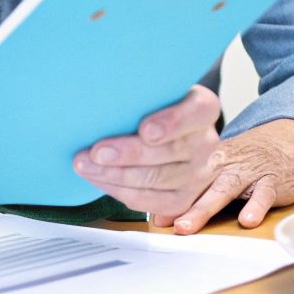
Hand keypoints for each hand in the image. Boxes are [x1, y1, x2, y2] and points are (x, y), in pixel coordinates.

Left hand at [72, 86, 223, 219]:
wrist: (178, 136)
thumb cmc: (158, 109)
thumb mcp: (159, 93)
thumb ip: (145, 96)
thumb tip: (110, 99)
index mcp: (203, 111)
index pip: (197, 113)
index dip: (172, 123)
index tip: (145, 129)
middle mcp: (207, 144)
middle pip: (169, 151)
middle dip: (128, 154)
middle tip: (97, 152)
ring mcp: (198, 176)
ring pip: (155, 179)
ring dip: (115, 174)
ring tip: (86, 166)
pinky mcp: (183, 200)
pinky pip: (149, 200)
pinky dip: (118, 190)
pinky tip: (98, 179)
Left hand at [166, 118, 293, 234]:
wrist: (286, 144)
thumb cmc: (244, 161)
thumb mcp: (216, 169)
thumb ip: (190, 192)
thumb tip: (158, 218)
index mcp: (207, 159)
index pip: (181, 175)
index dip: (161, 189)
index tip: (141, 203)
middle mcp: (225, 163)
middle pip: (198, 183)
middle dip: (179, 203)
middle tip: (164, 221)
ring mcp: (248, 172)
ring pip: (225, 189)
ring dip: (205, 207)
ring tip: (188, 225)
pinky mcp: (272, 182)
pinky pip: (264, 194)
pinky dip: (256, 206)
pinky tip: (247, 220)